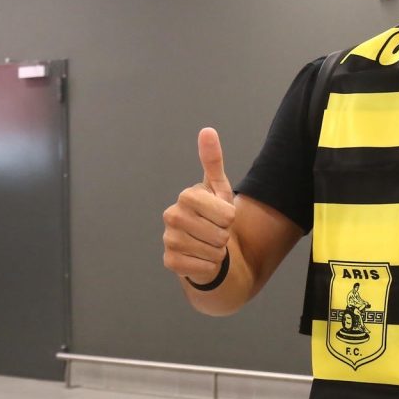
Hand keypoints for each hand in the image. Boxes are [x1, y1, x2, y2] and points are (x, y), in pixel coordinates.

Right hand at [162, 127, 235, 284]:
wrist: (206, 246)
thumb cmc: (214, 215)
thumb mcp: (219, 188)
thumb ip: (213, 161)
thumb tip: (207, 130)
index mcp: (186, 196)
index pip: (226, 213)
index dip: (230, 218)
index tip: (223, 215)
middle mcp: (172, 215)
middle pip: (220, 233)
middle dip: (225, 236)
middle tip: (217, 232)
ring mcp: (169, 239)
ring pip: (212, 251)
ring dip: (218, 251)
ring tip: (210, 244)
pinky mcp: (170, 261)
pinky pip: (202, 267)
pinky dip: (209, 266)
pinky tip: (202, 258)